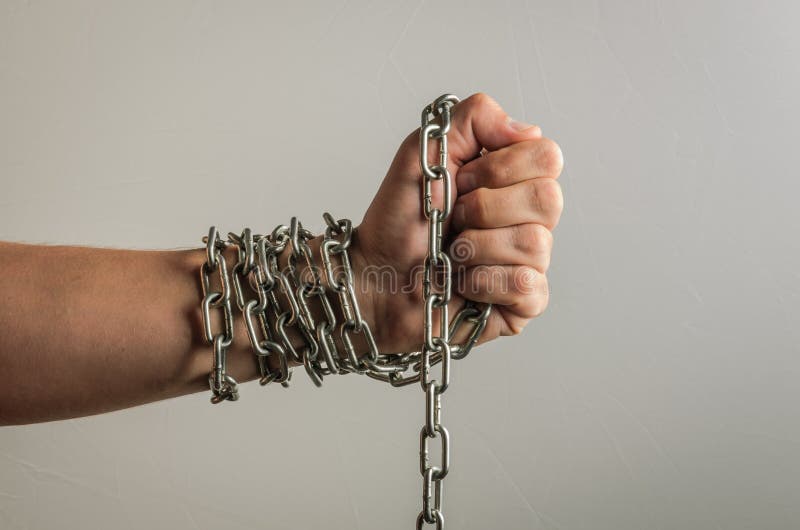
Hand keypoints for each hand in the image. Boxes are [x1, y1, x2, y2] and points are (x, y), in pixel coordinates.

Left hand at [349, 93, 563, 353]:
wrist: (375, 277)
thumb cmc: (398, 223)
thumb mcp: (423, 152)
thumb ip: (474, 118)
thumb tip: (527, 131)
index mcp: (514, 180)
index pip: (547, 157)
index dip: (499, 169)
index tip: (460, 183)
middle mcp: (529, 219)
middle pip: (548, 199)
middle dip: (484, 208)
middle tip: (454, 219)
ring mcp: (530, 262)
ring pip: (534, 243)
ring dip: (476, 247)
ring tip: (451, 254)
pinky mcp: (523, 303)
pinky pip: (526, 285)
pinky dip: (482, 282)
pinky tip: (463, 284)